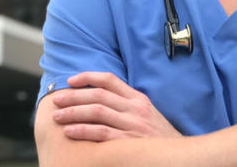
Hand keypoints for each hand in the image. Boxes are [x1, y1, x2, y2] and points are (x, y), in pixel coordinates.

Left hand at [51, 71, 181, 141]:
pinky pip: (101, 133)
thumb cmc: (159, 139)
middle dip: (73, 97)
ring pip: (96, 112)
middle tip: (56, 100)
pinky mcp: (129, 142)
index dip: (87, 77)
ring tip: (58, 117)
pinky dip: (82, 131)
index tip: (70, 81)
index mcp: (138, 99)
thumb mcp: (147, 114)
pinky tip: (69, 132)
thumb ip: (127, 104)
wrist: (179, 158)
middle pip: (98, 95)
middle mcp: (135, 109)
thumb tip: (98, 98)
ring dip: (73, 113)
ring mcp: (133, 125)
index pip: (109, 80)